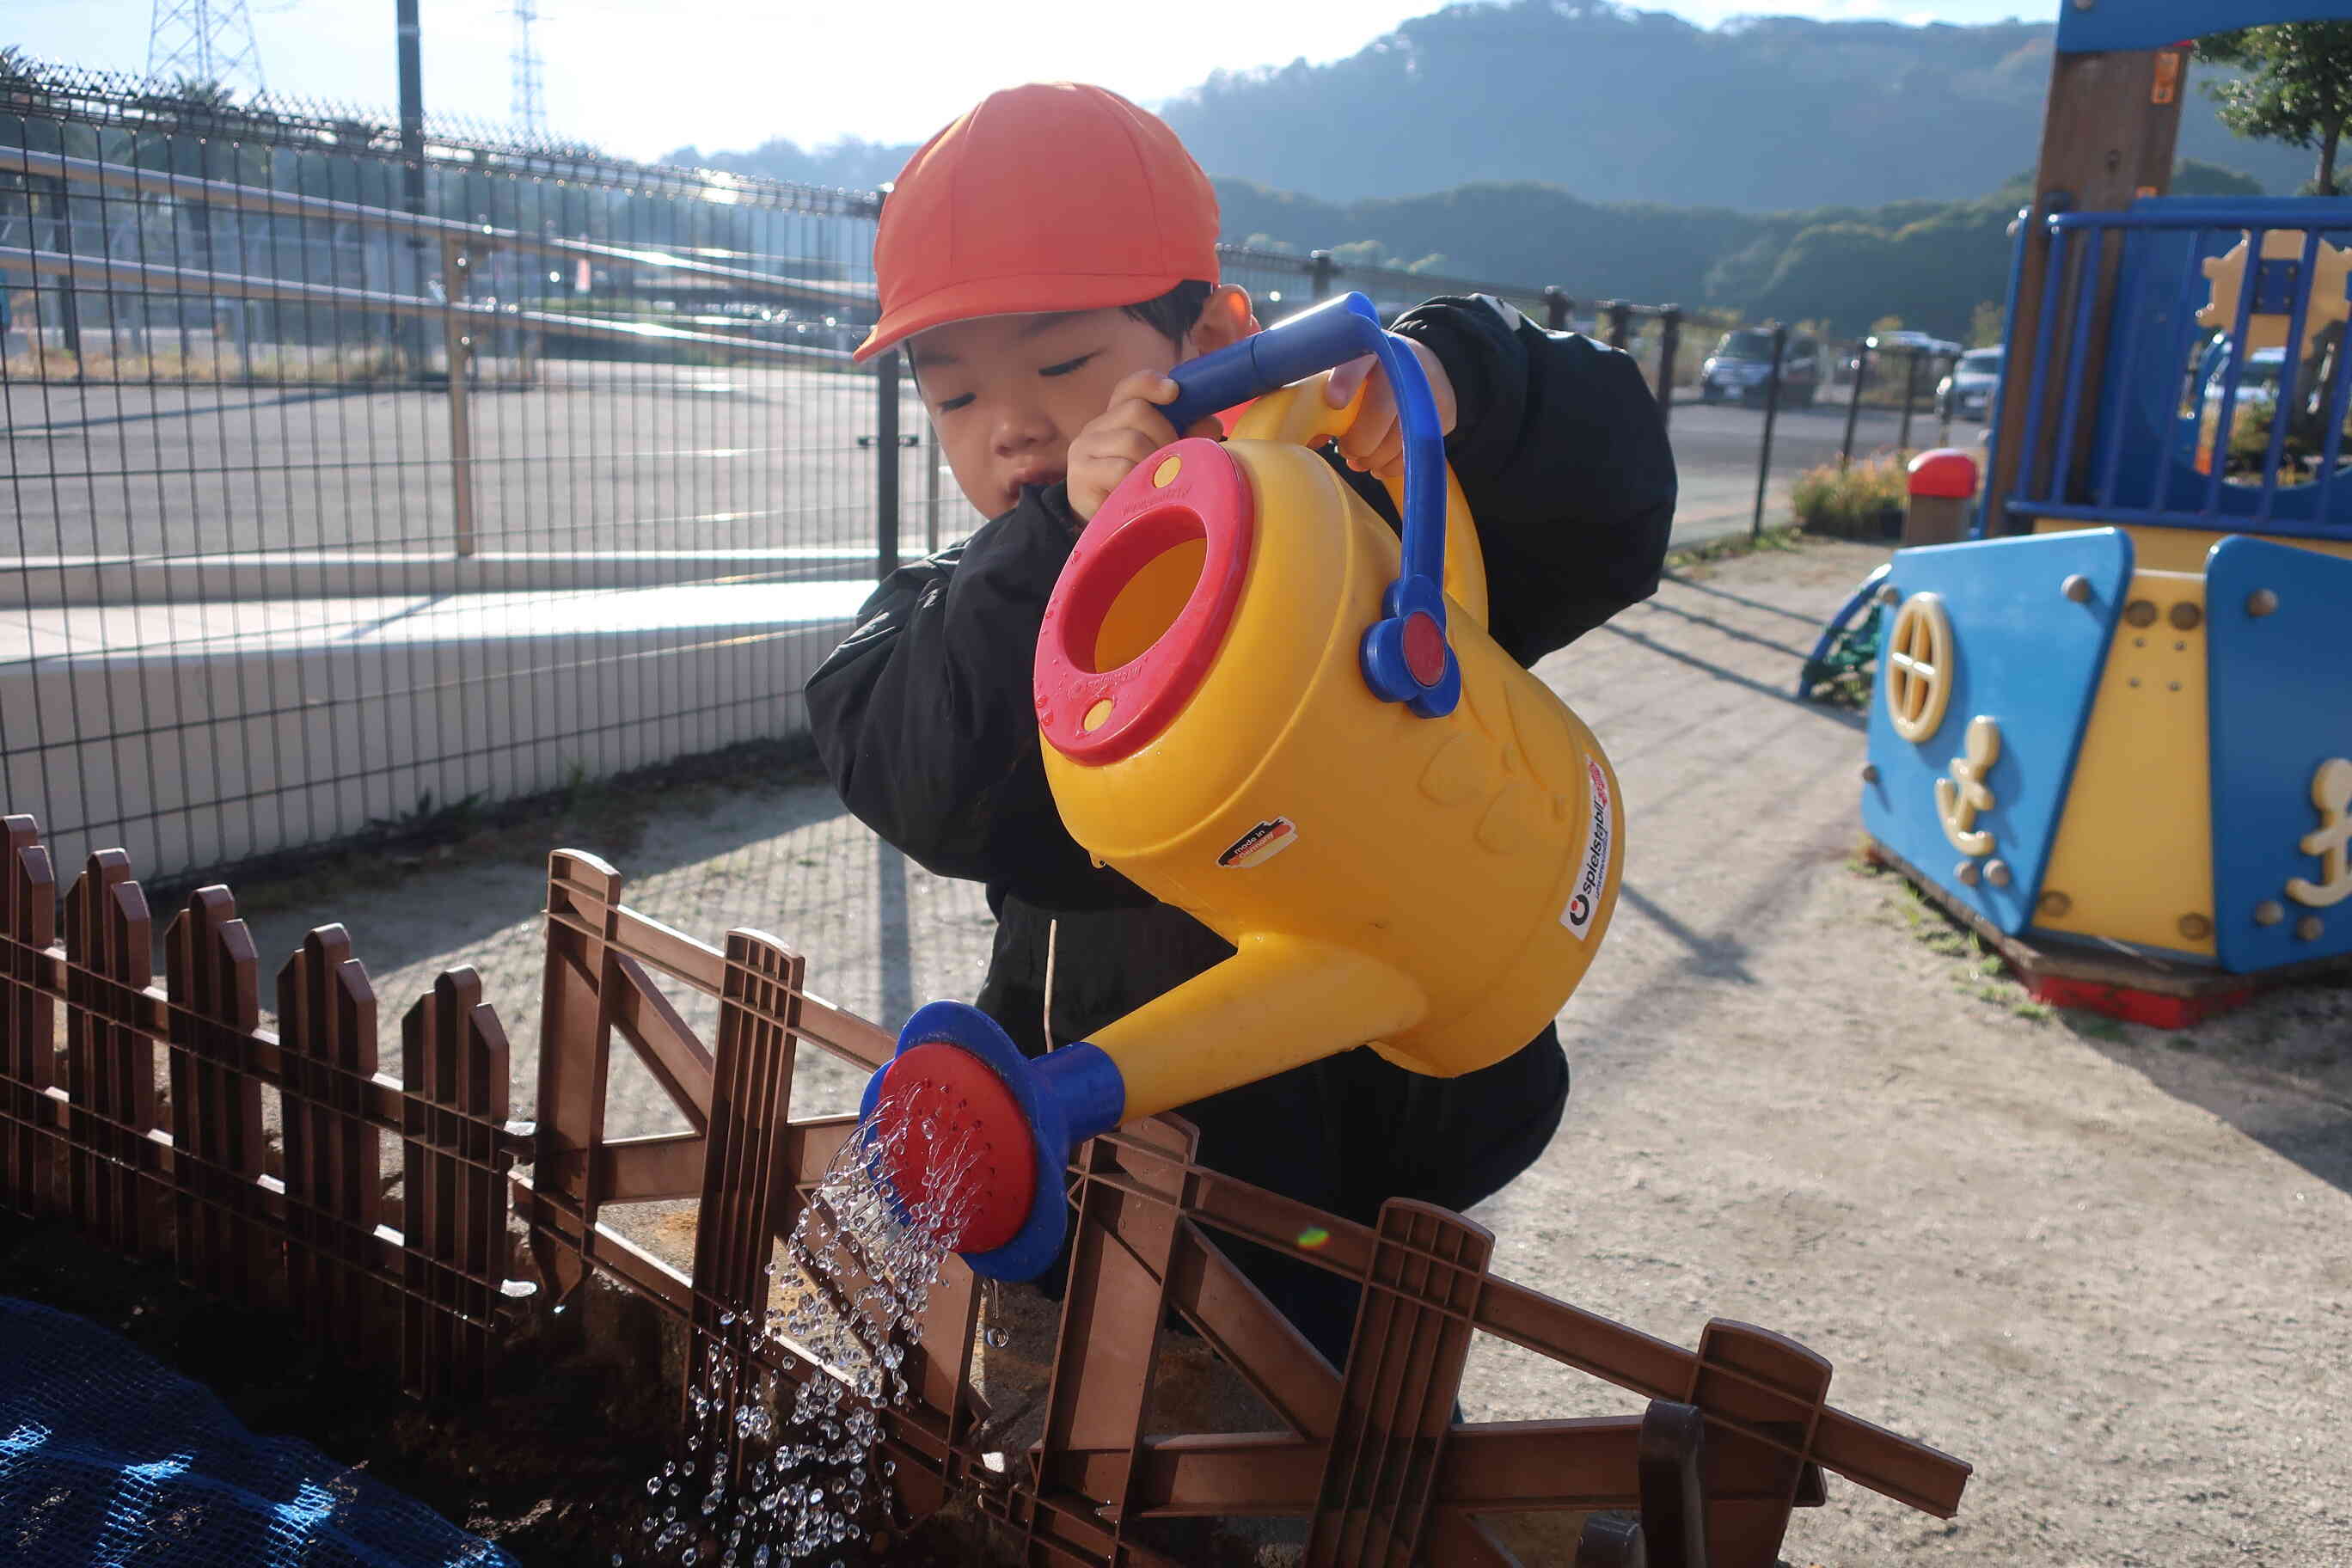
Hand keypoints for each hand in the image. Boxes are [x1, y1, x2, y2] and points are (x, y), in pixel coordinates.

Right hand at [1067, 370, 1224, 520]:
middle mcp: (1096, 427)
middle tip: (1172, 462)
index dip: (1151, 383)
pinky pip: (1119, 470)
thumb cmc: (1141, 488)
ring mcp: (1084, 450)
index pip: (1129, 387)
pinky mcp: (1080, 475)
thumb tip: (1209, 424)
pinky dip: (1138, 481)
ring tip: (1158, 483)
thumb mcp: (1166, 458)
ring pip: (1130, 440)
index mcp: (1117, 418)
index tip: (1174, 392)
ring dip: (1153, 461)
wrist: (1106, 528)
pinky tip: (1141, 495)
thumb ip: (1190, 437)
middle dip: (1164, 434)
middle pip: (1135, 410)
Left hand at [1321, 337, 1457, 480]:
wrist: (1424, 364)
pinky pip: (1415, 450)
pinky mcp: (1443, 412)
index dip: (1347, 380)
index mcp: (1372, 348)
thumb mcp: (1351, 371)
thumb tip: (1313, 439)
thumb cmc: (1373, 375)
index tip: (1334, 401)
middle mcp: (1403, 364)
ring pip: (1399, 437)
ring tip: (1361, 461)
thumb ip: (1328, 395)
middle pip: (1381, 408)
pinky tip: (1381, 464)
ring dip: (1375, 459)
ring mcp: (1427, 388)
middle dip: (1359, 440)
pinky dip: (1394, 465)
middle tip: (1346, 450)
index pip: (1360, 360)